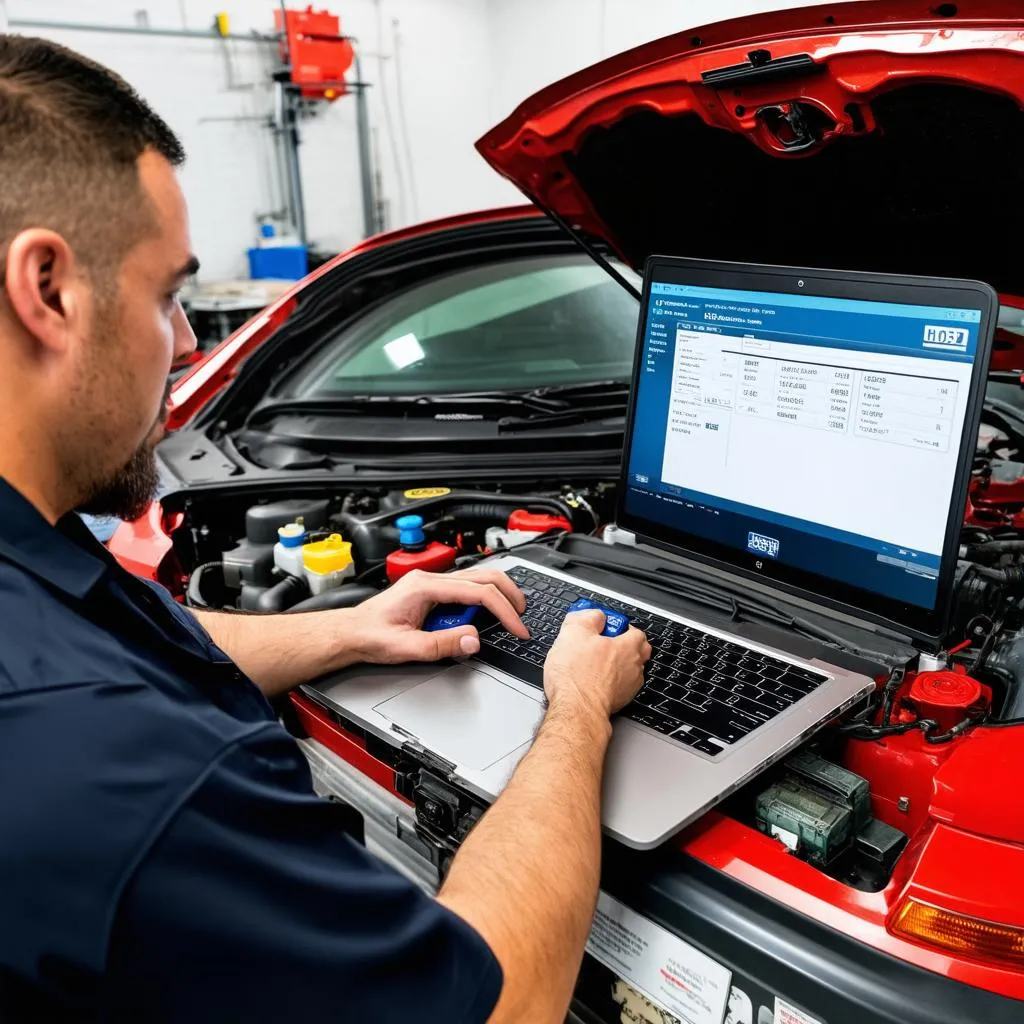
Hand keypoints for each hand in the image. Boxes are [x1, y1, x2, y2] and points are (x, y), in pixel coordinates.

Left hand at [348, 568, 528, 664]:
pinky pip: (465, 589)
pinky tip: (486, 616)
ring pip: (477, 580)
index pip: (477, 592)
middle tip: (523, 617)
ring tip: (510, 617)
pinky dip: (483, 601)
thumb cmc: (370, 636)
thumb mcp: (407, 648)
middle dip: (509, 595)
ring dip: (497, 596)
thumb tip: (473, 640)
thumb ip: (441, 645)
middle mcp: (430, 579)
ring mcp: (431, 583)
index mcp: (425, 587)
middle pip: (484, 576)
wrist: (350, 633)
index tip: (517, 628)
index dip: (503, 610)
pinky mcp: (431, 591)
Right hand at [543, 610, 650, 720]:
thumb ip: (589, 616)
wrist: (575, 709)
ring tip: (593, 663)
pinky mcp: (619, 702)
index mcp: (629, 647)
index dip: (618, 626)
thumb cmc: (577, 676)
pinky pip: (618, 685)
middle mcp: (634, 667)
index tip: (603, 627)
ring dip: (615, 664)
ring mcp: (629, 687)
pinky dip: (609, 681)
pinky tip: (591, 680)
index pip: (635, 631)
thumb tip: (595, 615)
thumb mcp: (574, 631)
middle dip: (622, 645)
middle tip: (601, 643)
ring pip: (628, 669)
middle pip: (637, 651)